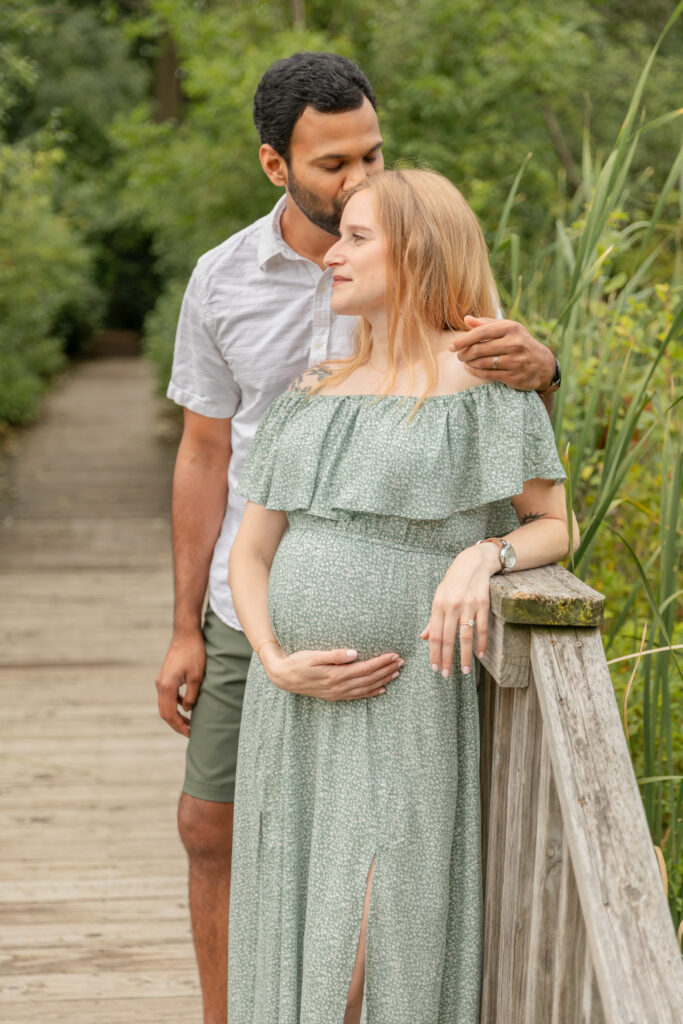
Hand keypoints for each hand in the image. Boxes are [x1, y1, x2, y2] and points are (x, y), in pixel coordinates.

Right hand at [155, 629, 206, 736]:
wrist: (186, 635)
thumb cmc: (194, 653)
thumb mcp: (196, 676)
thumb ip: (191, 695)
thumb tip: (187, 710)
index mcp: (166, 686)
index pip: (170, 714)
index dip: (179, 726)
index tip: (190, 733)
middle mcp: (160, 685)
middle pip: (164, 712)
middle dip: (176, 724)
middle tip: (190, 732)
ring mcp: (161, 680)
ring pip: (165, 704)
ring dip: (175, 715)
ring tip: (189, 722)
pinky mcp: (165, 677)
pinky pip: (167, 696)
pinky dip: (175, 704)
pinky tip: (186, 706)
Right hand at [260, 645, 402, 700]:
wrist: (283, 677)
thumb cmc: (298, 662)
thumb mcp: (313, 655)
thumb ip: (334, 655)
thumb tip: (354, 653)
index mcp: (336, 675)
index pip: (365, 668)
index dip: (381, 662)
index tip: (394, 655)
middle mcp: (339, 686)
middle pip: (369, 678)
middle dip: (386, 670)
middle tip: (401, 662)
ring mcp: (337, 693)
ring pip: (366, 688)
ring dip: (382, 680)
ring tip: (396, 673)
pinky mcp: (334, 696)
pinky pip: (357, 696)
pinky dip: (371, 693)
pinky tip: (381, 690)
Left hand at [420, 544, 498, 675]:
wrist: (473, 563)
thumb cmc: (453, 582)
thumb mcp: (439, 596)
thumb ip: (433, 619)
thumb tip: (424, 637)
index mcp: (438, 605)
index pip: (435, 635)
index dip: (434, 653)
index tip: (435, 667)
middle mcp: (452, 606)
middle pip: (448, 638)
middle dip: (446, 659)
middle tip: (446, 674)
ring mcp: (468, 606)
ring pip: (465, 636)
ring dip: (465, 656)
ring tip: (465, 671)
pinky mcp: (483, 604)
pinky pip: (482, 628)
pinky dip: (481, 643)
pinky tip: (480, 654)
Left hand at [449, 316, 555, 391]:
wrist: (543, 364)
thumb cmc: (519, 342)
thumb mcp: (507, 329)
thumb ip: (486, 324)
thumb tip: (466, 318)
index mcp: (511, 328)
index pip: (481, 332)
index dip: (464, 340)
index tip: (452, 346)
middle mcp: (515, 344)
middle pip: (480, 349)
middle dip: (464, 353)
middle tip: (458, 355)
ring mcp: (516, 361)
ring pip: (483, 363)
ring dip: (469, 363)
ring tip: (464, 361)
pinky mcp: (515, 376)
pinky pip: (488, 374)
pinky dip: (476, 372)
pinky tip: (470, 368)